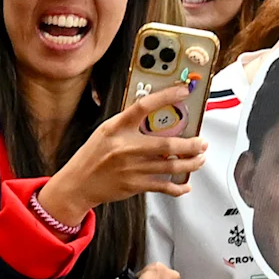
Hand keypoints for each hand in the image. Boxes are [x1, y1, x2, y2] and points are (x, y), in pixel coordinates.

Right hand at [45, 83, 208, 216]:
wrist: (77, 184)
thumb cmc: (92, 156)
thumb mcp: (105, 132)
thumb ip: (128, 124)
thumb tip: (157, 117)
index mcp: (117, 128)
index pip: (143, 106)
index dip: (166, 96)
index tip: (183, 91)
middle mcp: (125, 147)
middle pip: (167, 145)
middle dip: (191, 145)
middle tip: (202, 142)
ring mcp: (131, 168)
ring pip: (170, 166)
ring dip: (191, 163)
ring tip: (200, 159)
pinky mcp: (134, 186)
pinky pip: (163, 186)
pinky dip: (177, 187)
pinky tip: (185, 185)